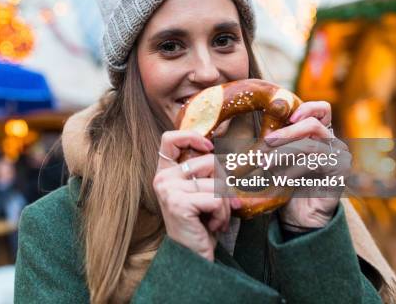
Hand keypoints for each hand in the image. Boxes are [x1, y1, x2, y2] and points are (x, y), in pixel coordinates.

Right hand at [154, 130, 232, 260]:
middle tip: (221, 205)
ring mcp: (169, 190)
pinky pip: (216, 199)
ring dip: (225, 204)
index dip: (192, 137)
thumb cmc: (200, 226)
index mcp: (165, 173)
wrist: (192, 259)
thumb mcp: (201, 194)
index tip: (209, 148)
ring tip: (216, 219)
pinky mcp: (179, 203)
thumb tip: (233, 157)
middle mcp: (163, 178)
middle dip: (224, 184)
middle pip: (209, 160)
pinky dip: (222, 215)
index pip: (169, 139)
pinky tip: (212, 226)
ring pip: (216, 182)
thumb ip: (207, 174)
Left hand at [264, 101, 351, 229]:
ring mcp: (339, 156)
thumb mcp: (279, 158)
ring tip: (265, 164)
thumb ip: (276, 141)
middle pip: (313, 123)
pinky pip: (315, 163)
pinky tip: (282, 180)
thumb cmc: (287, 183)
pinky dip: (294, 170)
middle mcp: (332, 142)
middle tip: (266, 142)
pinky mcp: (340, 172)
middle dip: (286, 132)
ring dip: (283, 153)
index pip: (322, 109)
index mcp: (319, 134)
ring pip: (310, 144)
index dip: (307, 108)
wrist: (300, 216)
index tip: (287, 117)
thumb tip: (259, 124)